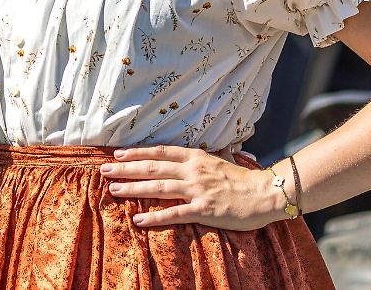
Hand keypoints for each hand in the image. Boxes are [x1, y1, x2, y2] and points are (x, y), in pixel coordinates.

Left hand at [99, 145, 281, 230]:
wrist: (267, 193)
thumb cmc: (244, 178)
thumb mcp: (221, 159)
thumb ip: (204, 157)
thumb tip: (193, 152)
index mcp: (196, 157)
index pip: (159, 151)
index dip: (136, 153)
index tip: (117, 155)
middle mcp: (193, 170)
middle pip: (152, 167)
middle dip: (125, 169)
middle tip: (104, 170)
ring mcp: (197, 190)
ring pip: (158, 187)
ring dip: (133, 189)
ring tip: (113, 191)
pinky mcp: (204, 210)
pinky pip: (174, 214)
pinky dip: (155, 217)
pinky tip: (138, 220)